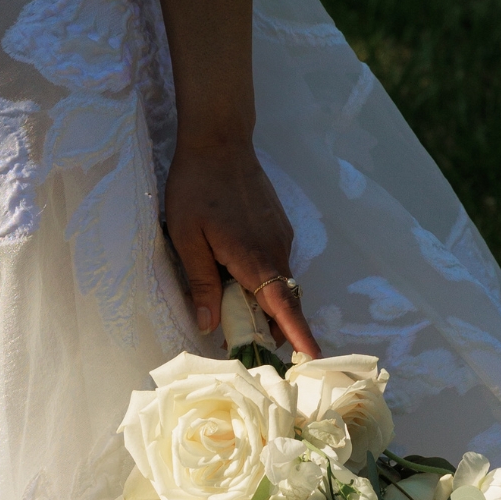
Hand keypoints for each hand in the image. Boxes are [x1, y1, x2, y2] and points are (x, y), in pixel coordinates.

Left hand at [164, 133, 318, 358]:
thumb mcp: (187, 237)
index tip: (313, 357)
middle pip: (284, 301)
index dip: (299, 334)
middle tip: (246, 345)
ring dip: (266, 303)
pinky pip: (277, 264)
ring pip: (280, 283)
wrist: (219, 141)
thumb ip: (201, 282)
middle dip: (274, 328)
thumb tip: (209, 324)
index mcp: (254, 258)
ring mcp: (281, 237)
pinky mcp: (278, 227)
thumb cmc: (196, 188)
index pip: (283, 306)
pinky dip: (265, 281)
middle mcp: (276, 250)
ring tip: (235, 313)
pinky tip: (238, 276)